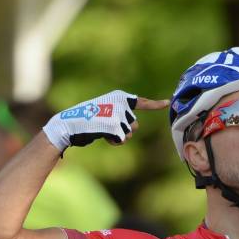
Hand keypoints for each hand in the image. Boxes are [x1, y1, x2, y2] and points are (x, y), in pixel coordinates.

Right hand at [42, 91, 168, 150]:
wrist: (71, 123)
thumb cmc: (87, 119)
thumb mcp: (106, 111)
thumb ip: (121, 115)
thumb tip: (134, 127)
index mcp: (120, 97)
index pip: (141, 102)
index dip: (156, 104)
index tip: (167, 103)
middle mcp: (122, 103)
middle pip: (135, 124)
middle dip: (124, 130)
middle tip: (106, 126)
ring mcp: (120, 114)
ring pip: (130, 133)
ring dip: (119, 136)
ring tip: (103, 130)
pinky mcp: (116, 126)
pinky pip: (122, 140)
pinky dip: (114, 141)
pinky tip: (103, 136)